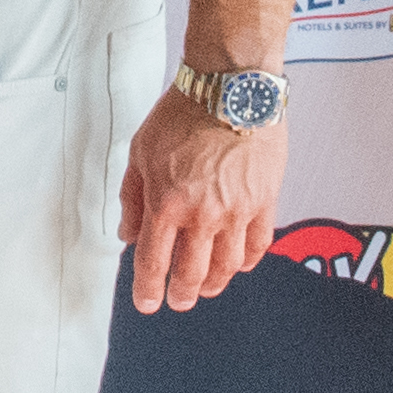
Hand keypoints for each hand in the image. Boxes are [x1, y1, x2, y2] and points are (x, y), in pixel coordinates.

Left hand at [119, 90, 282, 314]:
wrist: (230, 89)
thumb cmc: (181, 114)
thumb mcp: (140, 152)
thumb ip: (132, 198)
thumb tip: (127, 234)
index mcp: (166, 204)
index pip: (153, 262)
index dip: (148, 289)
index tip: (147, 304)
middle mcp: (203, 215)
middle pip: (192, 272)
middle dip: (182, 294)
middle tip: (178, 301)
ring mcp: (238, 211)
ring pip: (228, 266)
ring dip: (214, 283)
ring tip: (206, 288)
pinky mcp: (265, 201)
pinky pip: (259, 244)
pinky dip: (248, 261)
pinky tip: (239, 265)